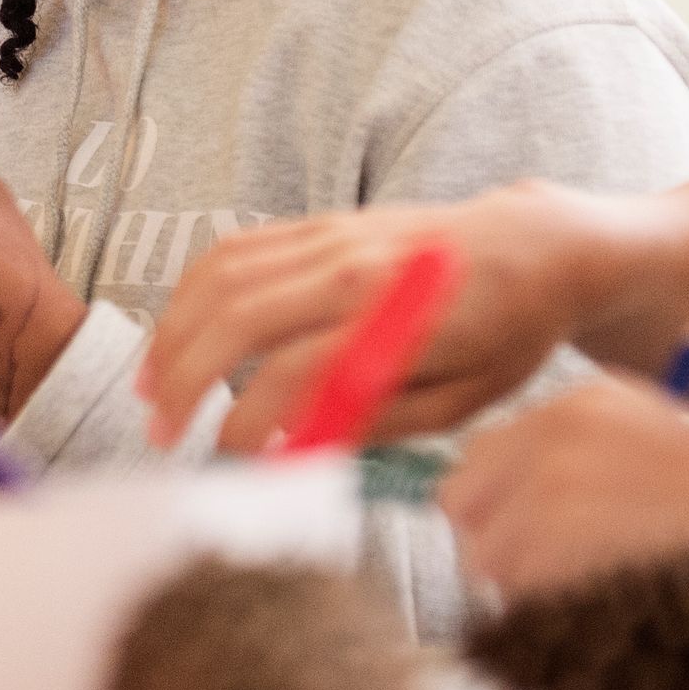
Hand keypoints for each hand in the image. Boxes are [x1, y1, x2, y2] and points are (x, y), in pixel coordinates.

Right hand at [142, 184, 603, 451]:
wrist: (538, 246)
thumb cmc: (509, 332)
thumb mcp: (465, 400)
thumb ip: (381, 421)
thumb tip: (300, 449)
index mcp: (396, 319)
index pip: (296, 373)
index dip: (250, 425)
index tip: (230, 467)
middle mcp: (354, 266)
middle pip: (239, 316)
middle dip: (186, 380)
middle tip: (162, 435)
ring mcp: (332, 235)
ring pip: (222, 275)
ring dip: (173, 332)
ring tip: (150, 390)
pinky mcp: (321, 222)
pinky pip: (236, 247)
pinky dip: (192, 290)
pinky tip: (176, 334)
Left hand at [440, 375, 688, 595]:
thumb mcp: (657, 445)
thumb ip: (578, 458)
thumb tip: (509, 503)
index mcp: (581, 405)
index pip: (480, 458)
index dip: (500, 507)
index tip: (529, 536)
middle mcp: (554, 434)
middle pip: (461, 503)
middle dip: (493, 544)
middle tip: (549, 575)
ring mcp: (548, 488)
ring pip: (482, 558)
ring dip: (524, 588)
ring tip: (595, 590)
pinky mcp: (550, 544)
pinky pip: (509, 596)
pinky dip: (543, 615)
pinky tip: (600, 605)